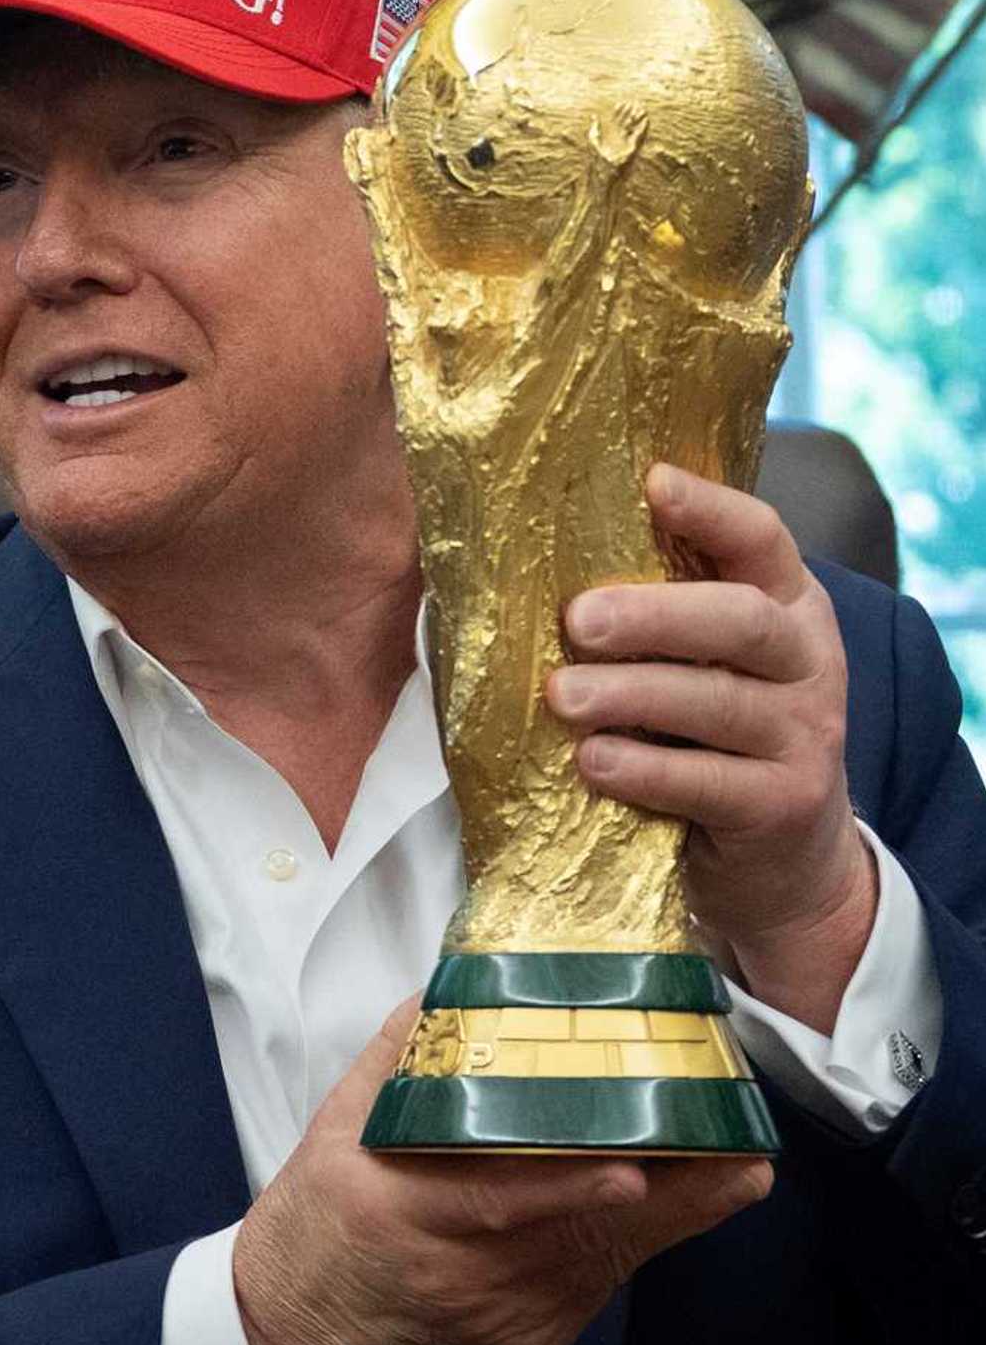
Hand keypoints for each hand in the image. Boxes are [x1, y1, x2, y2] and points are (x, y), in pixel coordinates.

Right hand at [233, 998, 772, 1344]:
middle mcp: (456, 1273)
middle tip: (733, 1153)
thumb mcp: (337, 1127)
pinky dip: (622, 1244)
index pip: (498, 1195)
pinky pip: (588, 1289)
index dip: (572, 1182)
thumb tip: (467, 980)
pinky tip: (652, 1206)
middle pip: (577, 1233)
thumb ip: (405, 1053)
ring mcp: (498, 1320)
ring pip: (601, 1261)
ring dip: (666, 1213)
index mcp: (399, 1208)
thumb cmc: (314, 1229)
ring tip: (726, 1166)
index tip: (634, 1162)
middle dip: (669, 1192)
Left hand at [546, 463, 875, 1033]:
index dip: (711, 509)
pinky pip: (709, 782)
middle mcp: (808, 661)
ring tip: (561, 695)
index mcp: (787, 606)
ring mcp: (806, 735)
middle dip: (654, 614)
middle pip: (740, 620)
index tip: (651, 481)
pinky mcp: (785, 805)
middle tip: (576, 619)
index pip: (761, 538)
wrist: (785, 862)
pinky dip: (646, 770)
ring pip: (719, 702)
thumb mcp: (704, 667)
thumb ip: (658, 619)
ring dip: (632, 695)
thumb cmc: (716, 739)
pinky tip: (593, 762)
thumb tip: (535, 566)